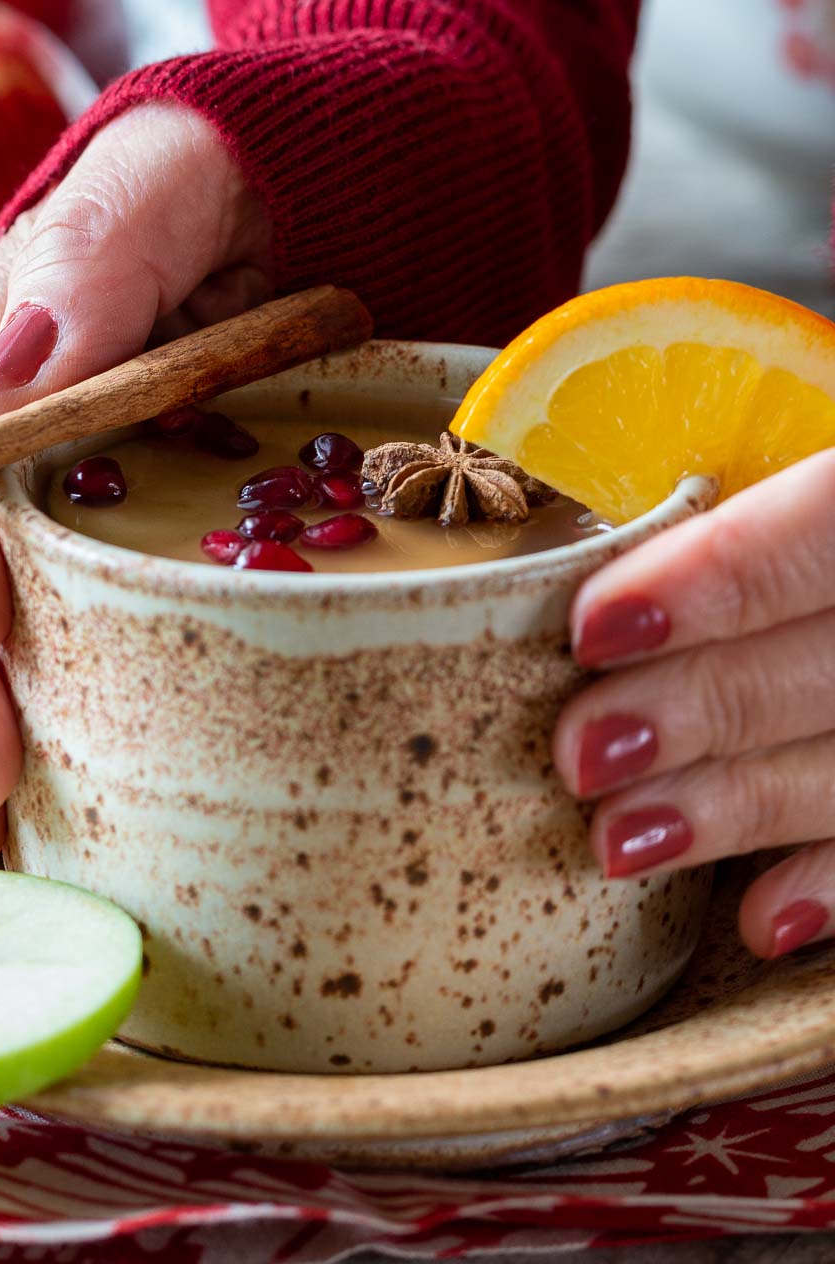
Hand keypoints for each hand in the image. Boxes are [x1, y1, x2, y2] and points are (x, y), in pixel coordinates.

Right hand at [0, 103, 269, 863]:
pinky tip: (8, 833)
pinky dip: (25, 752)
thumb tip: (15, 367)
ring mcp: (59, 520)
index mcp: (4, 351)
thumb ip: (101, 249)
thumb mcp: (177, 176)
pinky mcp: (115, 575)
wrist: (334, 205)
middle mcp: (10, 449)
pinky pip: (51, 664)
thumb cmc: (248, 185)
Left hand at [552, 449, 834, 958]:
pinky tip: (759, 920)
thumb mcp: (798, 468)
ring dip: (741, 808)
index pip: (826, 527)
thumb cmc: (817, 525)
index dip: (716, 579)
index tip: (594, 628)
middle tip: (577, 754)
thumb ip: (738, 508)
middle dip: (700, 709)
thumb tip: (583, 590)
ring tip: (619, 843)